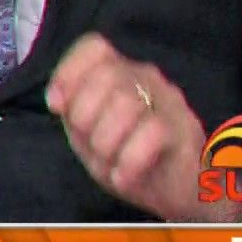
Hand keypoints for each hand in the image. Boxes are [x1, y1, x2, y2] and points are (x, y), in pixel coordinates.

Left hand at [46, 34, 241, 223]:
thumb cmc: (128, 158)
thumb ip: (73, 112)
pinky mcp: (185, 130)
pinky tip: (123, 178)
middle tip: (91, 146)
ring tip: (110, 164)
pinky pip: (152, 132)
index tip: (57, 107)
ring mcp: (169, 101)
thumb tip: (56, 100)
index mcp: (120, 73)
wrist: (176, 193)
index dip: (69, 72)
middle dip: (84, 116)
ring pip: (126, 103)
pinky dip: (128, 161)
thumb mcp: (89, 135)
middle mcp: (146, 78)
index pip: (94, 47)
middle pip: (106, 75)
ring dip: (105, 142)